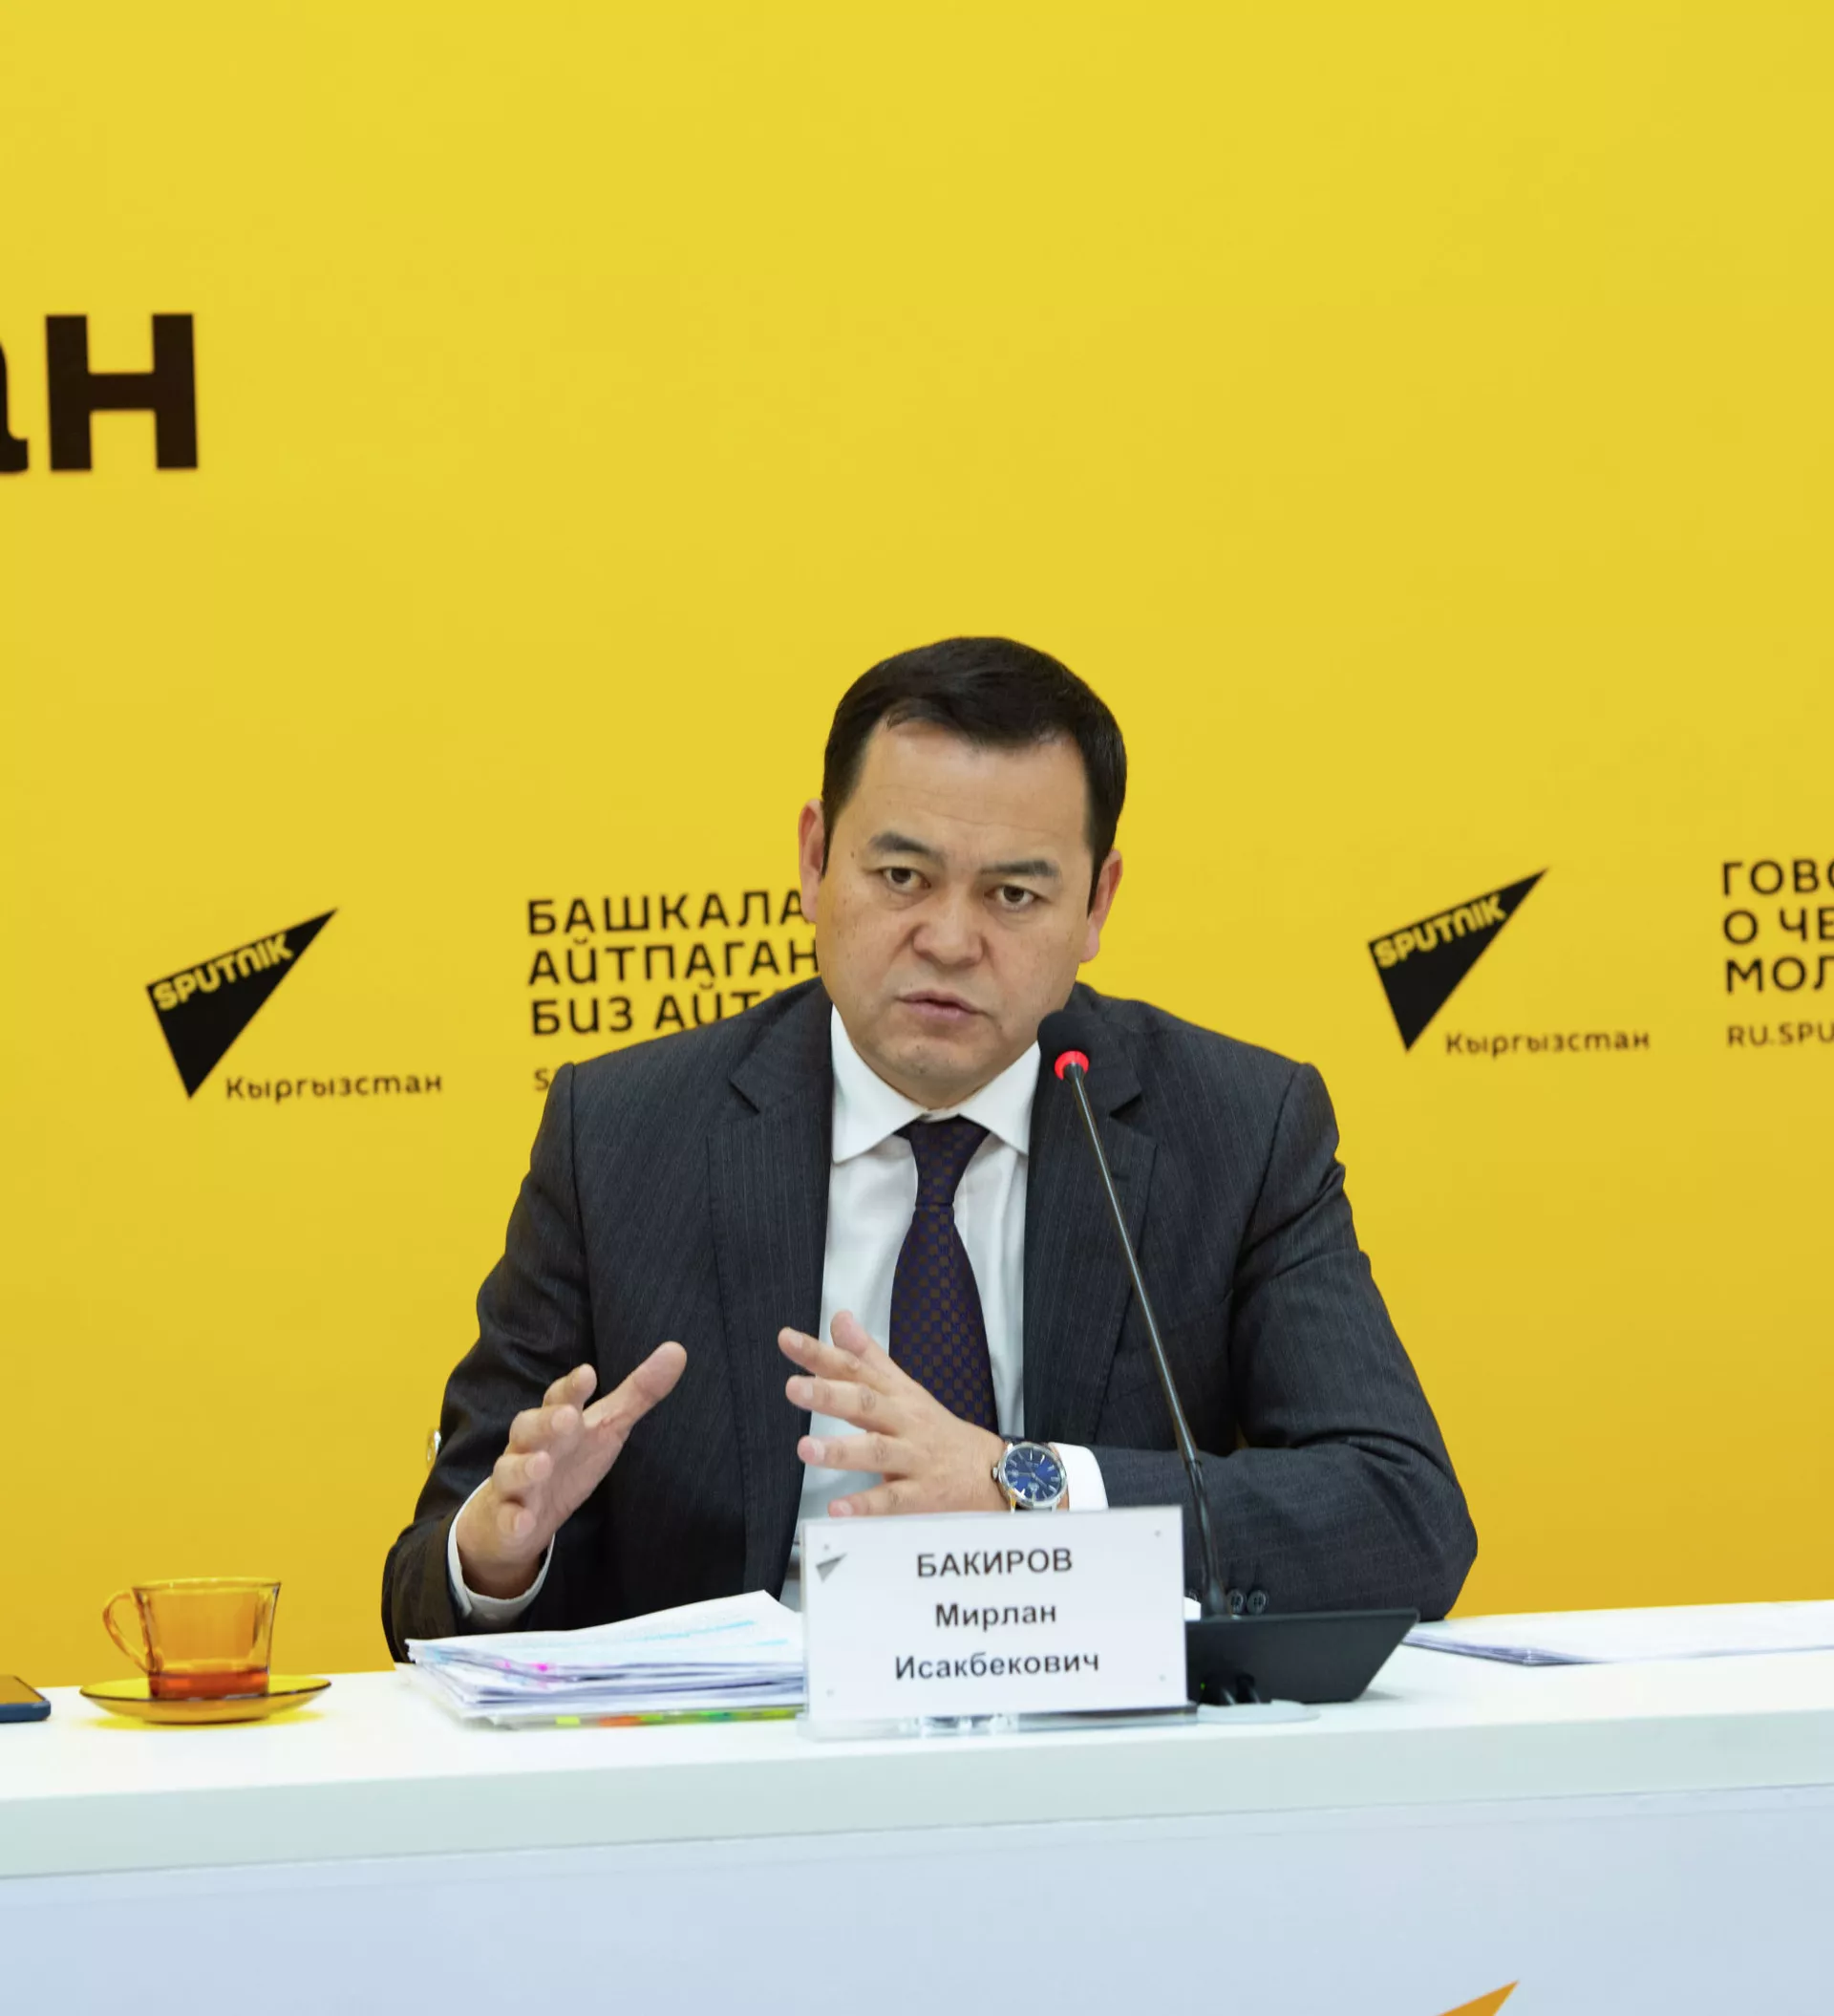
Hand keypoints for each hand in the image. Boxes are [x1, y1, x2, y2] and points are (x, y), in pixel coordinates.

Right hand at [453, 1343, 686, 1598]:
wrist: (517, 1516)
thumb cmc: (568, 1460)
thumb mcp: (607, 1428)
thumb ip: (638, 1393)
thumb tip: (677, 1350)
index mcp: (555, 1420)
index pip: (560, 1397)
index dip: (572, 1387)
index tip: (587, 1374)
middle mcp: (530, 1446)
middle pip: (529, 1427)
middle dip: (547, 1422)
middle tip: (568, 1417)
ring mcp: (514, 1482)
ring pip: (511, 1469)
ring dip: (525, 1467)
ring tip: (542, 1465)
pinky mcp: (505, 1518)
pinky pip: (505, 1518)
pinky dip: (512, 1519)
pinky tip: (522, 1521)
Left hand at [780, 1311, 1005, 1515]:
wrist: (993, 1472)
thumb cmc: (937, 1430)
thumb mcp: (905, 1388)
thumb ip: (869, 1356)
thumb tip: (839, 1320)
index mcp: (896, 1395)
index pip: (856, 1368)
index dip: (821, 1355)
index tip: (788, 1340)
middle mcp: (903, 1422)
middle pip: (867, 1404)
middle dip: (830, 1395)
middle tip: (794, 1388)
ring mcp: (913, 1459)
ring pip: (876, 1452)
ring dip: (841, 1451)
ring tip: (806, 1448)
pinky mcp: (921, 1496)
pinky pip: (892, 1502)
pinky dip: (865, 1506)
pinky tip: (838, 1509)